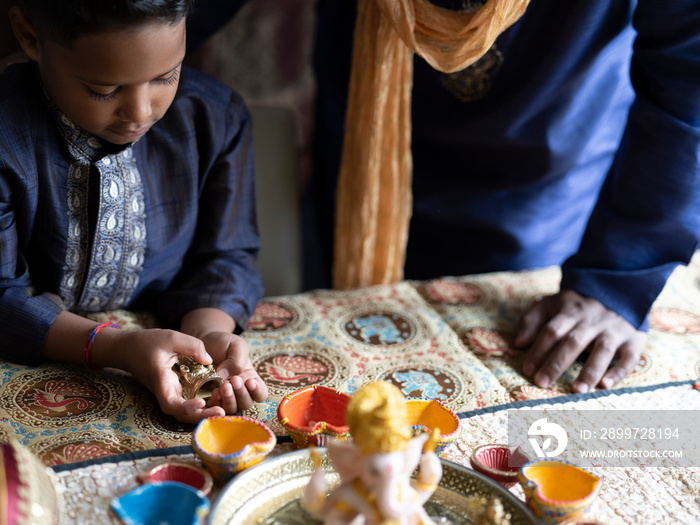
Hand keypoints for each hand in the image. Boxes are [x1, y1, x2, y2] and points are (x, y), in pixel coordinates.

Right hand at [116, 328, 227, 423]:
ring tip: (222, 409)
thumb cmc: (148, 342)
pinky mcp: (174, 391)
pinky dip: (200, 407)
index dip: (186, 407)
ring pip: (184, 412)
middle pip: (181, 414)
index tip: (201, 402)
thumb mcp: (171, 337)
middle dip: (200, 416)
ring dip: (202, 414)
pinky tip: (216, 401)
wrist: (129, 349)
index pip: (171, 403)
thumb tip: (209, 360)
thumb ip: (192, 346)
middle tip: (221, 411)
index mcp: (161, 381)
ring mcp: (170, 393)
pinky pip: (186, 404)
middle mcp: (165, 391)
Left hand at [200, 332, 267, 413]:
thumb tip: (227, 376)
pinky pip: (215, 407)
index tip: (249, 381)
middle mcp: (239, 391)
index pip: (261, 394)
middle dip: (241, 394)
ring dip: (229, 400)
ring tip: (223, 386)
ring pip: (232, 408)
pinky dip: (215, 403)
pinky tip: (213, 392)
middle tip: (234, 380)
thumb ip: (237, 360)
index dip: (257, 391)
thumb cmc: (224, 344)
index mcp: (250, 379)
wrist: (203, 343)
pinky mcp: (210, 398)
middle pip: (247, 403)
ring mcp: (225, 396)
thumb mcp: (236, 345)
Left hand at [514, 290, 646, 392]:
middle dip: (556, 363)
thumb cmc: (575, 306)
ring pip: (602, 350)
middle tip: (542, 383)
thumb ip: (531, 322)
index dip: (538, 350)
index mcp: (569, 312)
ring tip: (577, 390)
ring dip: (590, 370)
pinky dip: (618, 372)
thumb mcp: (550, 304)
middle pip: (573, 342)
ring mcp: (613, 331)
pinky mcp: (633, 340)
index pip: (551, 331)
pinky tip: (606, 386)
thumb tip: (516, 344)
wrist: (618, 292)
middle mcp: (592, 322)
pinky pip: (629, 357)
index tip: (527, 370)